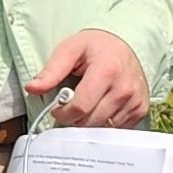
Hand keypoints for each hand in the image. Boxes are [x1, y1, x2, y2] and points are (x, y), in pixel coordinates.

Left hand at [25, 28, 149, 129]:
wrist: (127, 43)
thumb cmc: (96, 46)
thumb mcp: (70, 49)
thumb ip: (51, 71)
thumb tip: (31, 88)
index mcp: (107, 71)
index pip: (80, 108)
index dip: (62, 113)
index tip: (57, 108)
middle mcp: (125, 89)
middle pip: (91, 122)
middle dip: (74, 119)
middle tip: (70, 107)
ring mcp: (135, 101)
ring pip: (103, 129)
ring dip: (89, 123)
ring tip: (86, 106)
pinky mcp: (141, 109)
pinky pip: (117, 129)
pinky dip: (104, 123)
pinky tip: (100, 108)